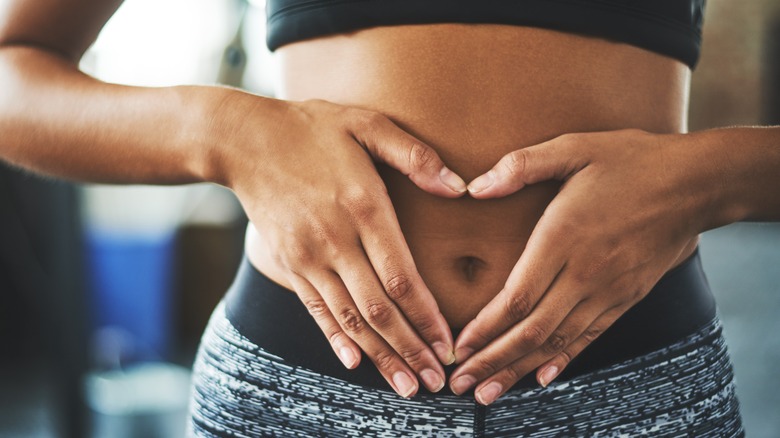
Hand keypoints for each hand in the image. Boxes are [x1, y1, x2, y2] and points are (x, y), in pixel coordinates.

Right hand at [220, 96, 465, 397]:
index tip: (449, 347)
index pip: (402, 278)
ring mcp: (308, 256)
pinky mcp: (289, 263)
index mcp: (364, 207)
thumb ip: (415, 155)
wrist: (243, 140)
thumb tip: (460, 187)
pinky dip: (336, 340)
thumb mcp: (366, 124)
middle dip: (411, 351)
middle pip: (378, 310)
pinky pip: (316, 310)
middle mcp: (336, 240)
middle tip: (438, 384)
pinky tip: (355, 363)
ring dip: (380, 357)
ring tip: (407, 387)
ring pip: (349, 319)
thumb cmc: (312, 128)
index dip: (427, 318)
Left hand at [448, 129, 705, 403]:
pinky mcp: (625, 297)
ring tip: (489, 394)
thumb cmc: (630, 160)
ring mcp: (607, 290)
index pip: (516, 298)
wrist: (695, 184)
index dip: (484, 329)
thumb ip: (521, 166)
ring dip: (519, 369)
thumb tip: (474, 188)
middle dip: (492, 360)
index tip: (457, 349)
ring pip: (557, 341)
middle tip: (462, 385)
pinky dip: (562, 359)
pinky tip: (541, 376)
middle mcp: (584, 273)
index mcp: (563, 238)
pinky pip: (589, 336)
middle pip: (531, 330)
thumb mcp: (574, 147)